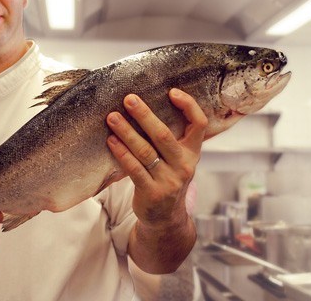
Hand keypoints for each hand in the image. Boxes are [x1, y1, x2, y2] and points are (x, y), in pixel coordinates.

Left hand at [106, 88, 206, 226]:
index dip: (188, 106)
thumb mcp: (178, 160)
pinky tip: (111, 141)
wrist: (166, 218)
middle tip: (129, 99)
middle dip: (144, 115)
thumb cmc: (168, 179)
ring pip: (145, 151)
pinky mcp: (152, 193)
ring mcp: (169, 181)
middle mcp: (184, 165)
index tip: (172, 92)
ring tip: (112, 117)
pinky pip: (134, 169)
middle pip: (164, 135)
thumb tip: (146, 106)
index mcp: (193, 153)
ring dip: (127, 132)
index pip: (199, 124)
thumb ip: (170, 138)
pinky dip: (121, 153)